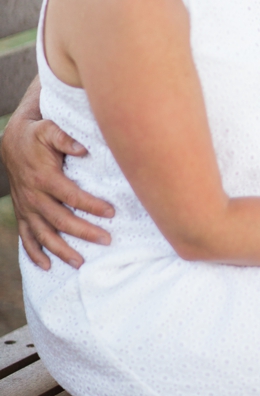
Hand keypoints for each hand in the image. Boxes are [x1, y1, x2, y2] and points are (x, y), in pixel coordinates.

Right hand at [1, 112, 110, 270]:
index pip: (72, 196)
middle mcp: (34, 197)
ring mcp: (26, 208)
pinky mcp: (22, 213)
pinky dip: (34, 253)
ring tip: (79, 262)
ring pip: (43, 234)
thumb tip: (84, 149)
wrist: (11, 141)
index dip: (92, 205)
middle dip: (83, 232)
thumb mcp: (49, 130)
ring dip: (60, 250)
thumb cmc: (37, 135)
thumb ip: (65, 139)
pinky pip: (26, 236)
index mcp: (45, 178)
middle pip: (60, 220)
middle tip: (107, 240)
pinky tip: (46, 266)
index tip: (112, 212)